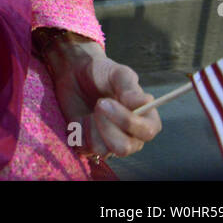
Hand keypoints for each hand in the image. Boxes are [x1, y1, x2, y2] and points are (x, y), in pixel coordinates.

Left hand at [44, 35, 161, 160]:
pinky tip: (79, 117)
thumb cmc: (102, 73)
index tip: (106, 101)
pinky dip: (78, 131)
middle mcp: (131, 136)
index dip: (128, 121)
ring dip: (91, 128)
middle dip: (106, 127)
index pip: (147, 132)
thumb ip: (131, 88)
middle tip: (98, 104)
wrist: (74, 72)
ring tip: (90, 110)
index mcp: (146, 119)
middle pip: (124, 147)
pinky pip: (84, 148)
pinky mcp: (90, 144)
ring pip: (103, 150)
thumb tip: (145, 102)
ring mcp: (110, 142)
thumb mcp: (118, 74)